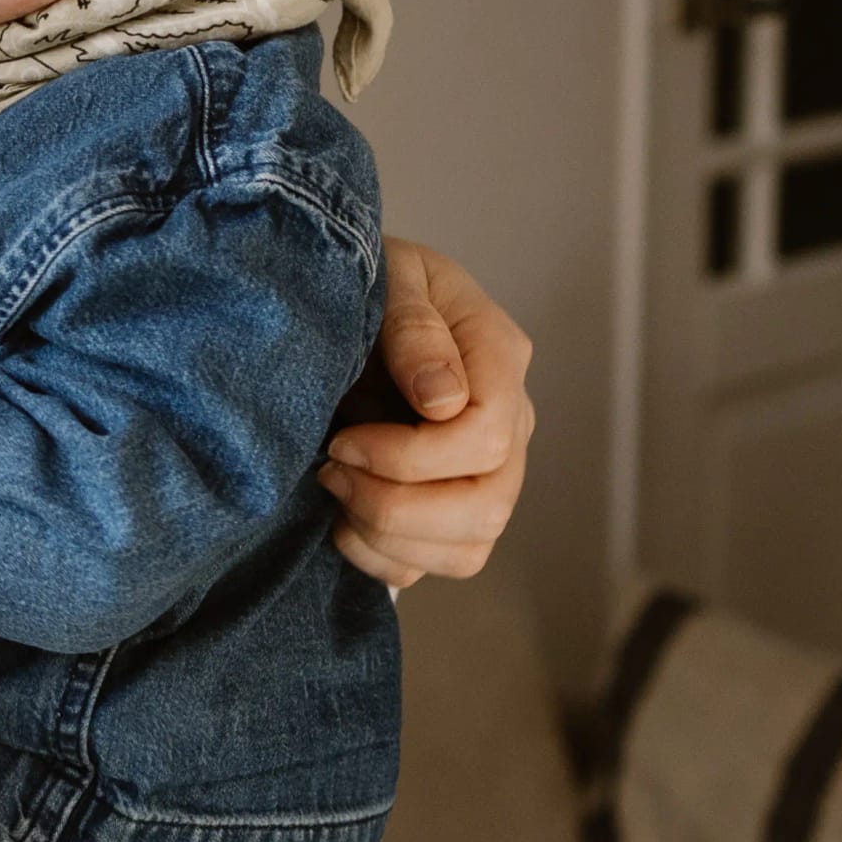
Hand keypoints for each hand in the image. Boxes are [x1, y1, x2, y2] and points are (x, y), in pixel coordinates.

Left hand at [320, 240, 533, 586]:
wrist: (342, 302)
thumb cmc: (369, 283)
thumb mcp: (388, 276)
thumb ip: (414, 328)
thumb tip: (444, 400)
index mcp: (498, 357)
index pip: (486, 437)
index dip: (409, 456)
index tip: (342, 439)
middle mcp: (510, 422)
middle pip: (487, 506)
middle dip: (395, 505)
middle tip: (331, 468)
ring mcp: (487, 472)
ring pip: (468, 549)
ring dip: (387, 536)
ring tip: (335, 487)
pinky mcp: (454, 509)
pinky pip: (436, 565)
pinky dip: (382, 557)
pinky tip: (343, 517)